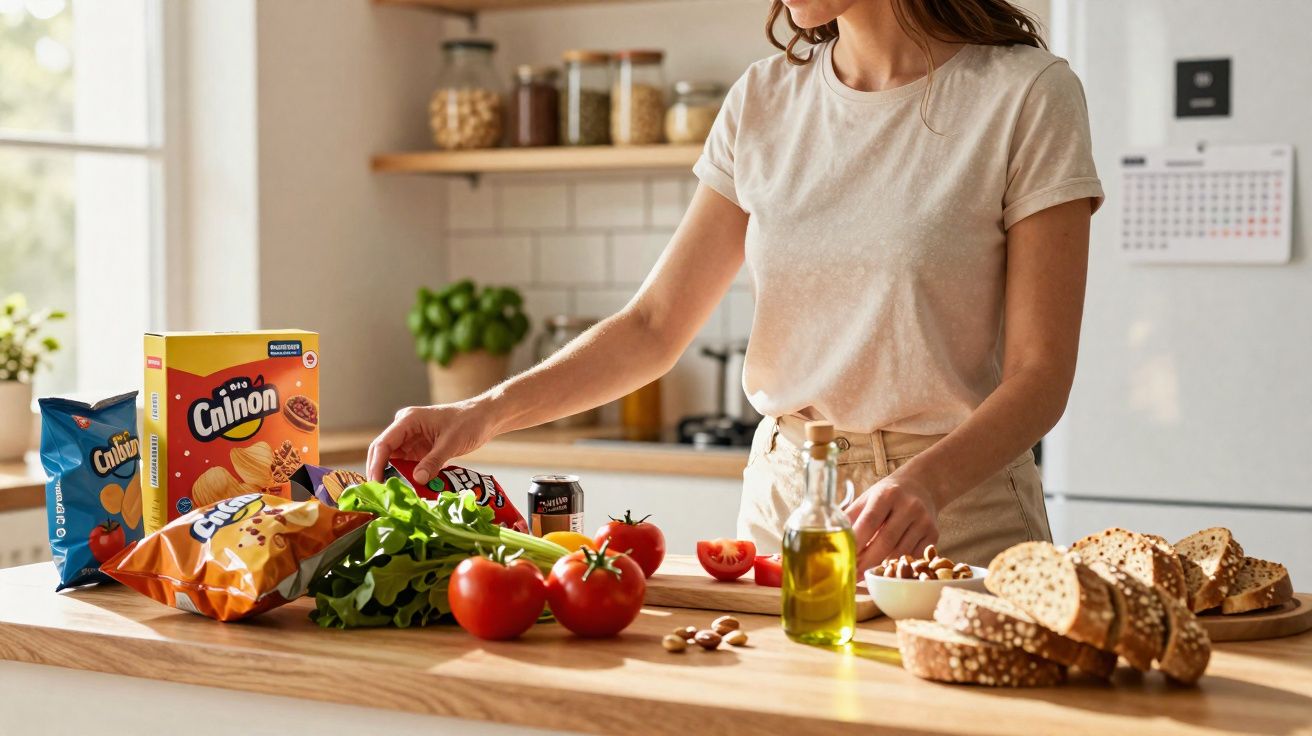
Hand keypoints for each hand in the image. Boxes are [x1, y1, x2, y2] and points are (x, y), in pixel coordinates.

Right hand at [366, 400, 498, 482]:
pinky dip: (405, 476)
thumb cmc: (469, 422)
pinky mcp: (419, 448)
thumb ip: (433, 461)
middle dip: (380, 473)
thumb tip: (417, 480)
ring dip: (393, 477)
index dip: (376, 465)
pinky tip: (406, 490)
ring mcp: (411, 438)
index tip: (376, 484)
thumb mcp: (451, 443)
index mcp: (408, 420)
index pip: (383, 444)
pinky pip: (406, 464)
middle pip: (383, 453)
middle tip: (380, 495)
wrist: (485, 417)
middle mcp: (405, 428)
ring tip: (392, 496)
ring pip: (393, 460)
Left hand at [845, 475, 938, 573]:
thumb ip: (851, 517)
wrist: (922, 487)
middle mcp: (909, 506)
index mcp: (887, 494)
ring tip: (865, 574)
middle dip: (867, 561)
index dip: (857, 542)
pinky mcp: (934, 534)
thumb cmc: (888, 495)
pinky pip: (913, 557)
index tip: (845, 557)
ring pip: (900, 553)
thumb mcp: (867, 498)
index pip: (869, 522)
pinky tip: (887, 568)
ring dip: (881, 567)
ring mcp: (924, 521)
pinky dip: (899, 565)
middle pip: (886, 541)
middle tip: (853, 574)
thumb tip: (831, 539)